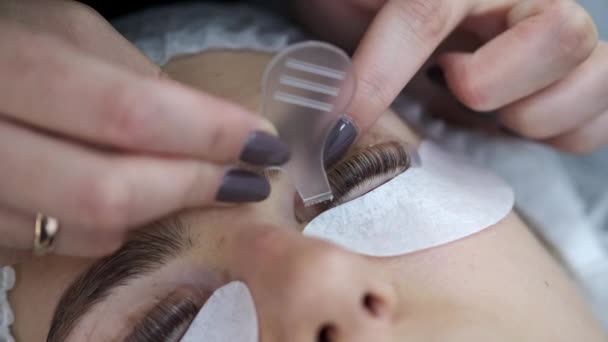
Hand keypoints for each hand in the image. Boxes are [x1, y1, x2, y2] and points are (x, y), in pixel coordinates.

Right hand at [0, 0, 287, 258]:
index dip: (208, 135)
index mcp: (11, 69)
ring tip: (194, 182)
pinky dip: (116, 226)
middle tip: (246, 180)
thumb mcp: (72, 35)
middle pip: (109, 191)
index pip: (129, 114)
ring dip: (161, 210)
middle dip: (194, 186)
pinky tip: (136, 197)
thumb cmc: (14, 45)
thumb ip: (139, 81)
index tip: (263, 145)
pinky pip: (65, 247)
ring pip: (90, 230)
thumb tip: (218, 130)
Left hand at [293, 0, 606, 152]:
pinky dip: (560, 133)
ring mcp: (555, 42)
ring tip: (480, 108)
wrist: (381, 18)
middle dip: (491, 83)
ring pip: (594, 76)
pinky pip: (597, 121)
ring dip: (530, 113)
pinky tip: (509, 124)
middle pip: (560, 33)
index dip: (384, 72)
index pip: (430, 12)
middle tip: (448, 86)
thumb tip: (316, 79)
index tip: (342, 121)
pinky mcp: (570, 85)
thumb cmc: (360, 4)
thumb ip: (345, 3)